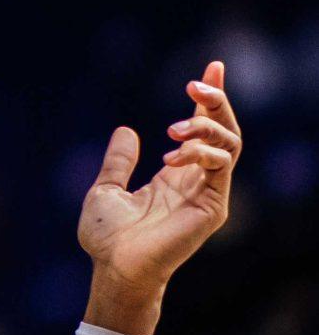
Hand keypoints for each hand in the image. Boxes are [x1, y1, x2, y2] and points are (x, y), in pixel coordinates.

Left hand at [79, 60, 241, 334]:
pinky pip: (222, 167)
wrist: (114, 269)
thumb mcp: (106, 188)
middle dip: (216, 100)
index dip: (210, 97)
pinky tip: (174, 156)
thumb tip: (127, 130)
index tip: (213, 65)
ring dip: (206, 126)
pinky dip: (202, 152)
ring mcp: (208, 193)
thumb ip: (119, 160)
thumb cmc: (108, 239)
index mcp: (176, 174)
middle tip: (196, 83)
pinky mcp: (213, 207)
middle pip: (224, 130)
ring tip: (173, 129)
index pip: (203, 128)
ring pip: (230, 144)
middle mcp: (197, 180)